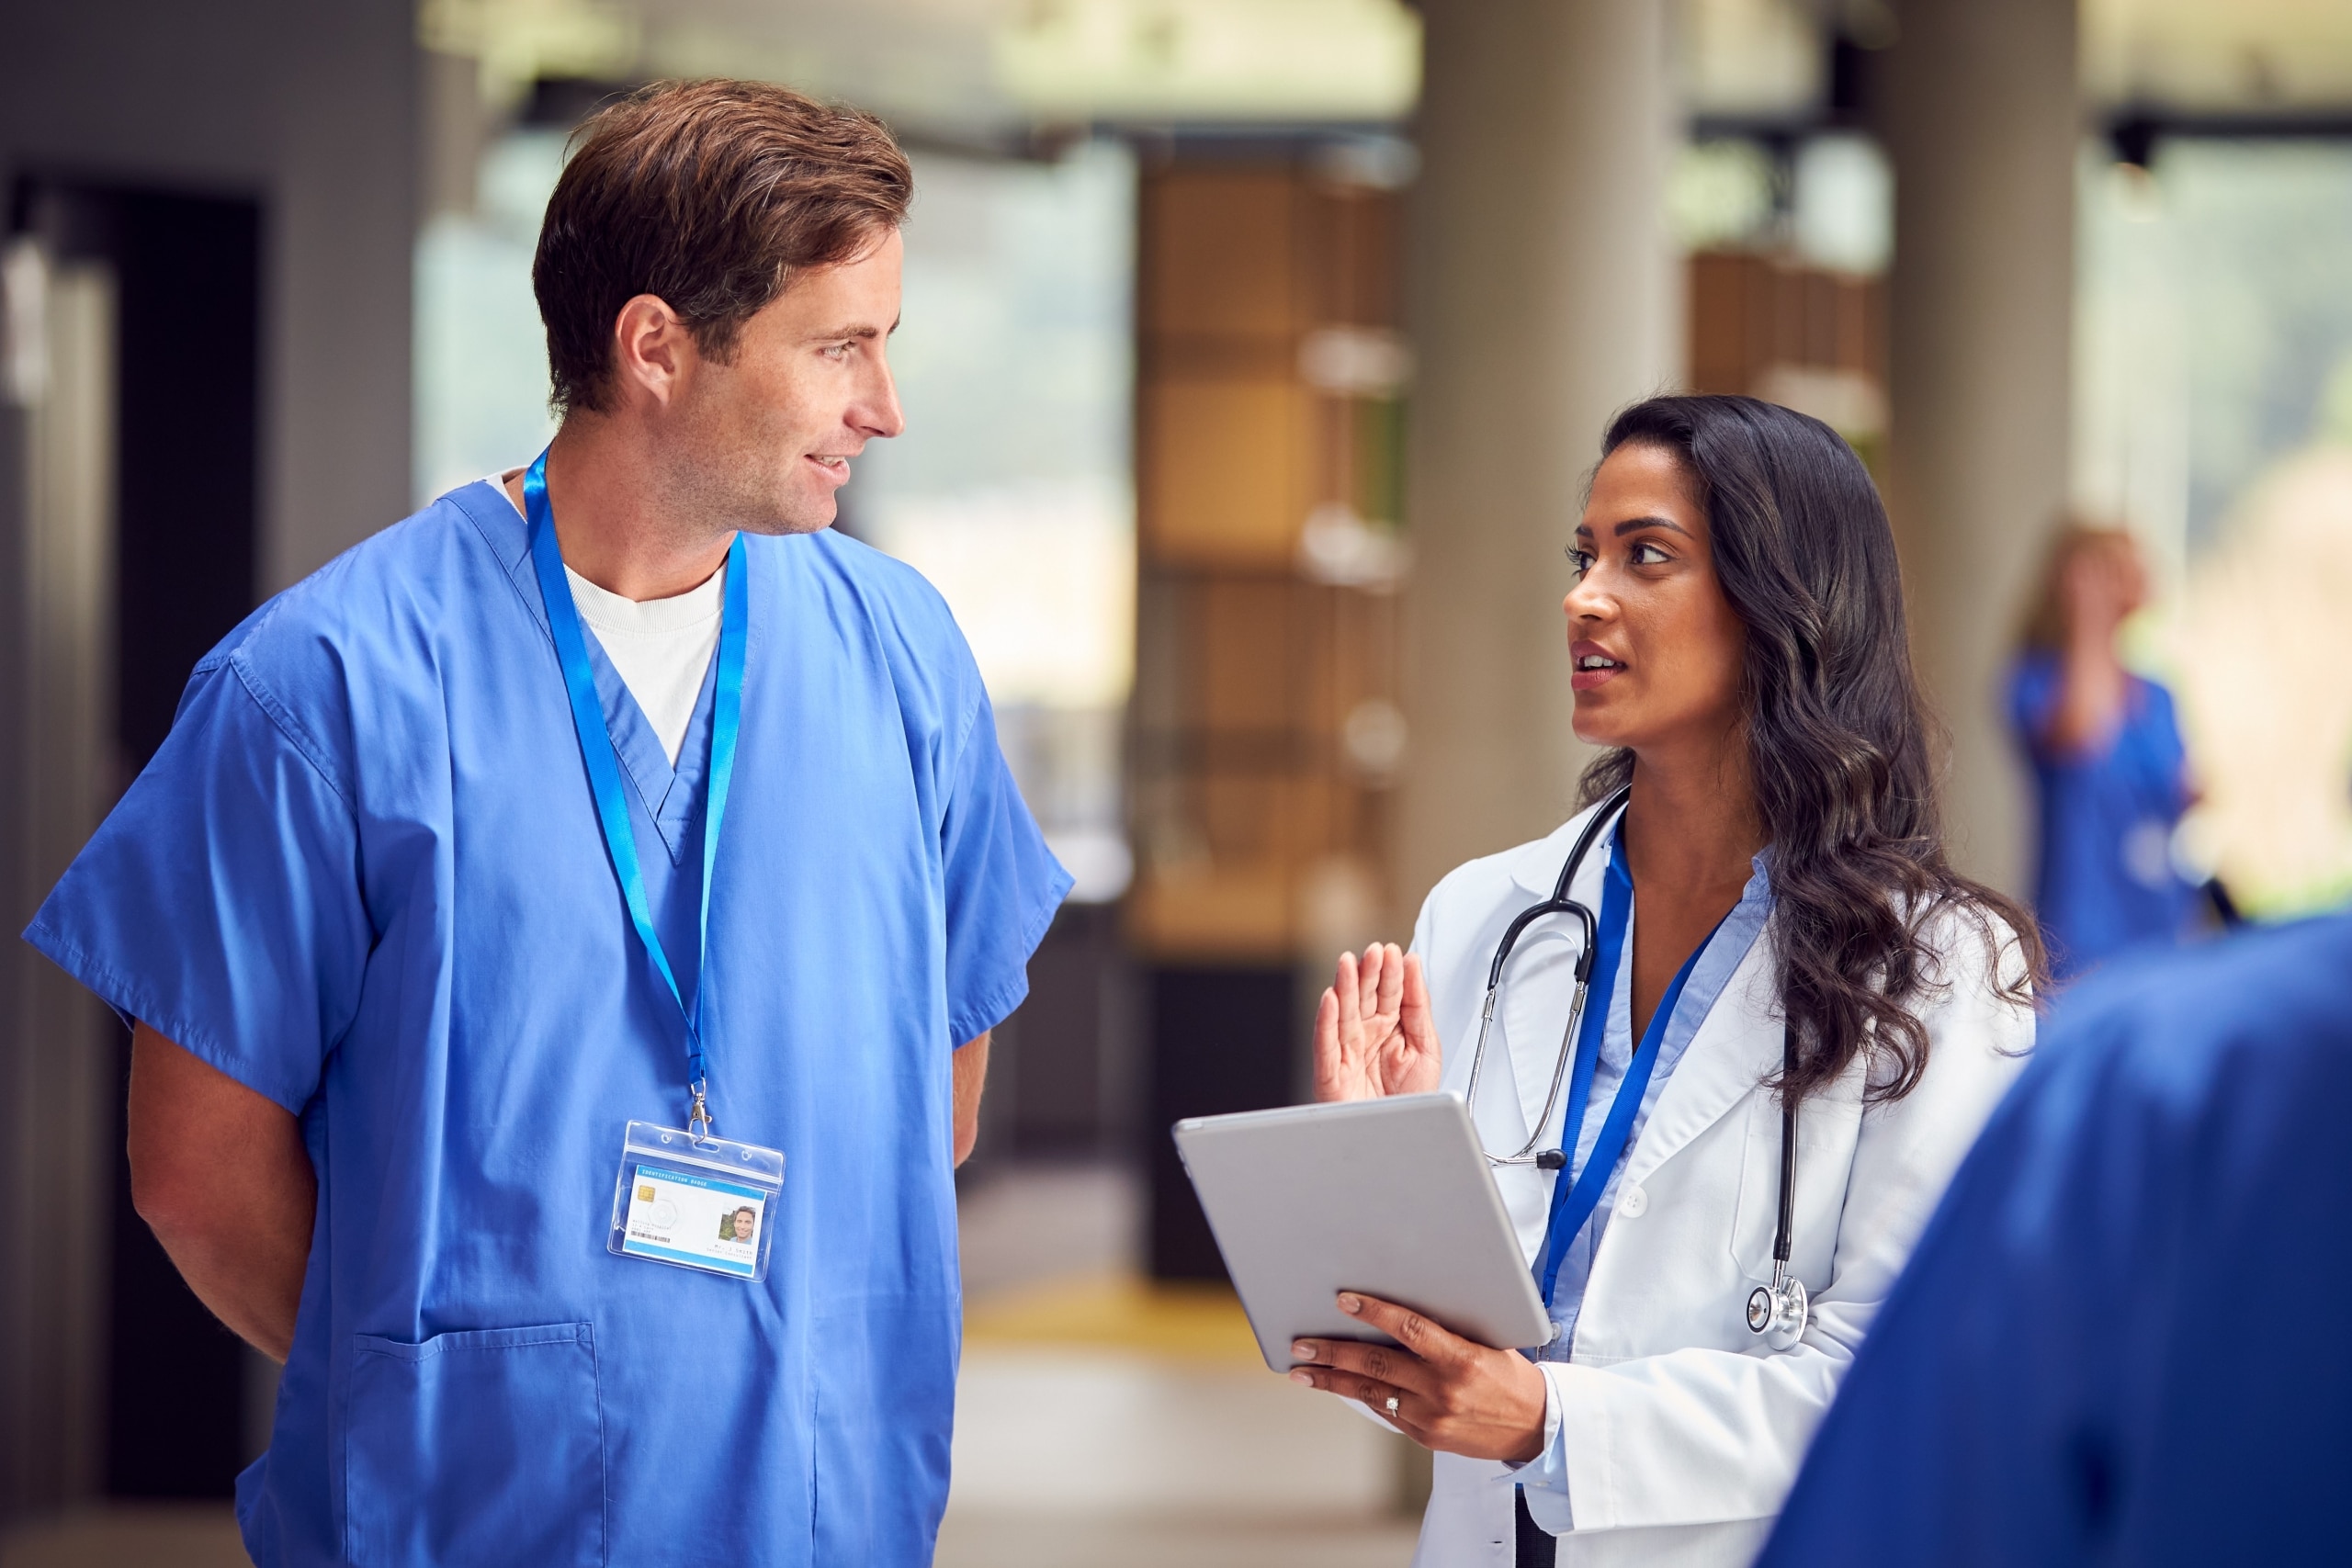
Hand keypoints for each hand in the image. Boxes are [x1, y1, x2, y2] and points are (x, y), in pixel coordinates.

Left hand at [1288, 1292, 1547, 1462]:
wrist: (1539, 1428)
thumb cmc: (1512, 1376)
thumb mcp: (1487, 1343)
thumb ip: (1446, 1329)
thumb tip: (1400, 1307)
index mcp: (1462, 1360)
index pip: (1409, 1330)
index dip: (1374, 1312)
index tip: (1344, 1299)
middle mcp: (1442, 1391)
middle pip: (1375, 1365)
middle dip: (1332, 1352)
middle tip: (1301, 1343)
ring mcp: (1431, 1418)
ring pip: (1370, 1393)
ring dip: (1331, 1379)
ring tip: (1302, 1370)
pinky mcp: (1426, 1437)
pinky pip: (1384, 1411)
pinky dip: (1359, 1395)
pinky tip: (1336, 1385)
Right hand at [1313, 944, 1441, 1101]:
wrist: (1400, 1138)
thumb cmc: (1410, 1099)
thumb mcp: (1426, 1047)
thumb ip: (1419, 1006)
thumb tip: (1414, 966)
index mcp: (1390, 1026)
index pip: (1389, 992)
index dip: (1391, 972)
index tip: (1394, 952)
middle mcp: (1366, 1034)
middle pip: (1364, 997)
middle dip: (1369, 973)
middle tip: (1374, 952)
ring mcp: (1348, 1051)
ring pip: (1343, 1013)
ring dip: (1345, 987)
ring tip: (1348, 964)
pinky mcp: (1331, 1072)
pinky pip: (1326, 1043)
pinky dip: (1326, 1021)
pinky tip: (1330, 1000)